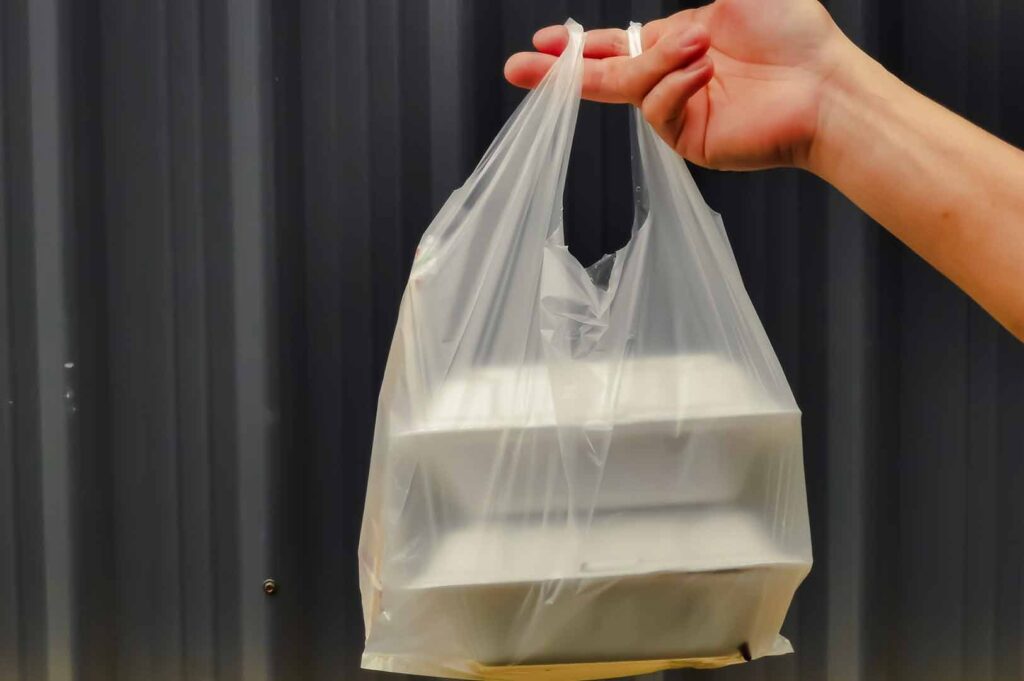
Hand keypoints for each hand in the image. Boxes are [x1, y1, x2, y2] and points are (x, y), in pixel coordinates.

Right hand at [504, 0, 855, 170]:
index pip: (615, 46)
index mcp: (679, 41)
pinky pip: (659, 109)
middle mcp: (673, 77)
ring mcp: (679, 110)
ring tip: (701, 47)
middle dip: (560, 73)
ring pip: (634, 87)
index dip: (577, 47)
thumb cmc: (794, 31)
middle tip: (517, 68)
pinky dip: (676, 85)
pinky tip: (705, 71)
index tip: (542, 44)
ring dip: (658, 61)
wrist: (827, 85)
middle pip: (603, 76)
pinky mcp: (687, 138)